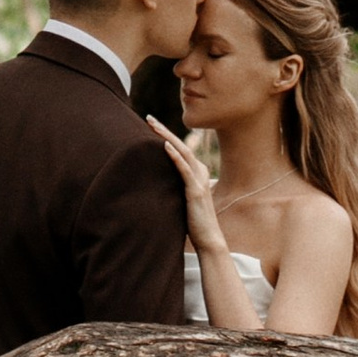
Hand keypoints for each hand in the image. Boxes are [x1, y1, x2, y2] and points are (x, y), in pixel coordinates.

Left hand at [150, 120, 230, 249]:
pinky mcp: (195, 191)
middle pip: (180, 145)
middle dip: (164, 130)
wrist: (209, 238)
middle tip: (148, 118)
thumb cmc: (194, 221)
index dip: (166, 135)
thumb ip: (176, 188)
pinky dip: (175, 156)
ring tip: (153, 126)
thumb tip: (158, 183)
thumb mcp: (182, 199)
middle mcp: (199, 172)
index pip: (180, 148)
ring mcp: (198, 181)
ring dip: (167, 137)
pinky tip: (166, 146)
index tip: (151, 125)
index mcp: (196, 172)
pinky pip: (184, 169)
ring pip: (182, 152)